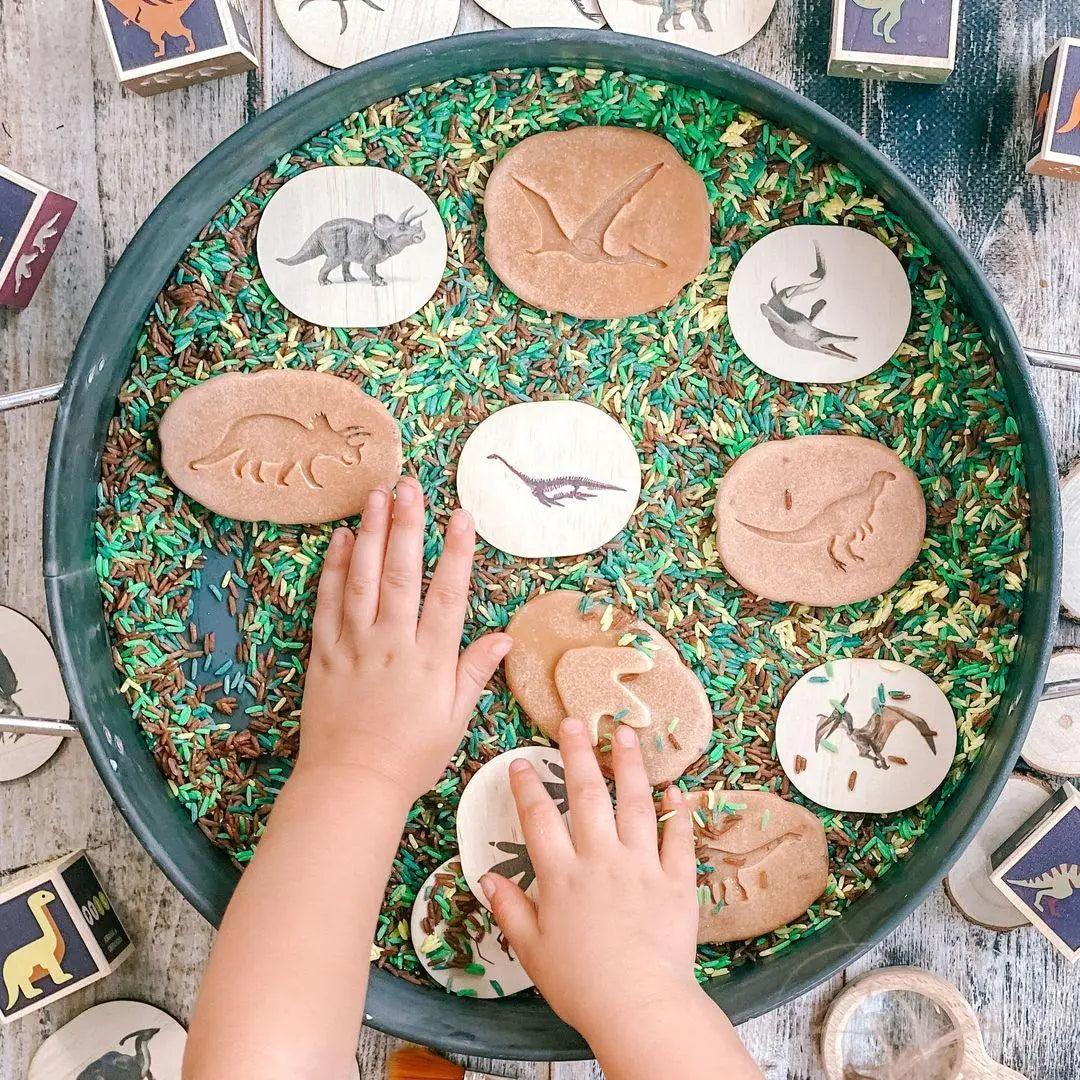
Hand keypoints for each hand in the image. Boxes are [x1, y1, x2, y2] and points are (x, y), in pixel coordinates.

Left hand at [297, 477, 510, 803]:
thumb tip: (504, 638)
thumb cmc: (410, 757)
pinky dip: (334, 570)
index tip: (462, 516)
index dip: (457, 554)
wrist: (351, 784)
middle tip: (410, 486)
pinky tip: (342, 541)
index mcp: (430, 660)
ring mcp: (355, 646)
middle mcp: (393, 644)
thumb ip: (474, 673)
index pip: (448, 596)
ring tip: (376, 496)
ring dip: (371, 535)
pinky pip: (328, 605)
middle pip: (402, 576)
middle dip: (407, 527)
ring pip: (363, 581)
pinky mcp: (324, 654)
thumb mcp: (453, 720)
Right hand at [481, 718, 700, 1041]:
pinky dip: (676, 811)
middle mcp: (602, 859)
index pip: (539, 819)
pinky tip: (672, 788)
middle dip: (578, 754)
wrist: (639, 1006)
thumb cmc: (581, 984)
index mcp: (563, 876)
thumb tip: (486, 877)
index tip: (521, 760)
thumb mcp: (532, 950)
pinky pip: (678, 838)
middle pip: (588, 795)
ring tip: (625, 733)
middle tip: (574, 721)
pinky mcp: (677, 881)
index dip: (526, 786)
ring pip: (636, 803)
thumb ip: (510, 909)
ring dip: (629, 764)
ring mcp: (642, 866)